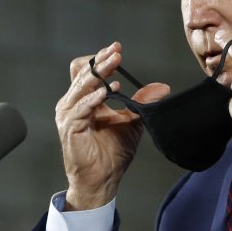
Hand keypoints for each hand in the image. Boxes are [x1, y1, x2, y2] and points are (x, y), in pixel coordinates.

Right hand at [56, 42, 169, 209]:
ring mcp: (69, 115)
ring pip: (80, 85)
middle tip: (117, 53)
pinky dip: (94, 98)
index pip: (87, 71)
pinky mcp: (69, 127)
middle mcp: (73, 104)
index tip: (117, 49)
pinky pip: (80, 107)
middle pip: (82, 73)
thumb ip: (142, 103)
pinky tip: (107, 92)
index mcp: (85, 101)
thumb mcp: (132, 122)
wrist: (103, 180)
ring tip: (114, 65)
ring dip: (98, 74)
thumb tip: (162, 87)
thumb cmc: (112, 154)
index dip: (100, 58)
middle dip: (101, 61)